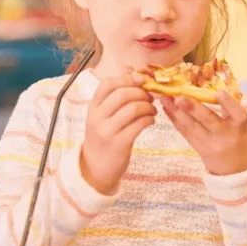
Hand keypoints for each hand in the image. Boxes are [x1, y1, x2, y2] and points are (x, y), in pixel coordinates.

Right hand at [81, 74, 156, 193]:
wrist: (96, 166)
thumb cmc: (104, 137)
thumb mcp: (102, 117)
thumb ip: (115, 101)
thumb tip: (139, 80)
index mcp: (93, 107)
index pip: (107, 84)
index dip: (127, 79)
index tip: (141, 80)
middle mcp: (97, 117)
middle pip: (122, 94)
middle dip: (142, 93)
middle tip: (151, 98)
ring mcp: (107, 131)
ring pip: (133, 109)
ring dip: (148, 107)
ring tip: (153, 110)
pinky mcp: (119, 143)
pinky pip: (139, 125)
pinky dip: (149, 119)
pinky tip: (151, 121)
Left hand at [161, 92, 246, 175]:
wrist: (237, 168)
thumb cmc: (239, 137)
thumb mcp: (242, 124)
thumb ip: (230, 109)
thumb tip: (210, 86)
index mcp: (241, 125)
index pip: (237, 113)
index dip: (228, 103)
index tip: (218, 92)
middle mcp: (225, 135)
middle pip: (209, 120)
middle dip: (193, 108)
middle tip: (179, 97)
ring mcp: (210, 143)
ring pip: (192, 127)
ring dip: (177, 112)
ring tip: (165, 99)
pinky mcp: (198, 148)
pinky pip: (185, 133)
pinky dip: (175, 120)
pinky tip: (167, 109)